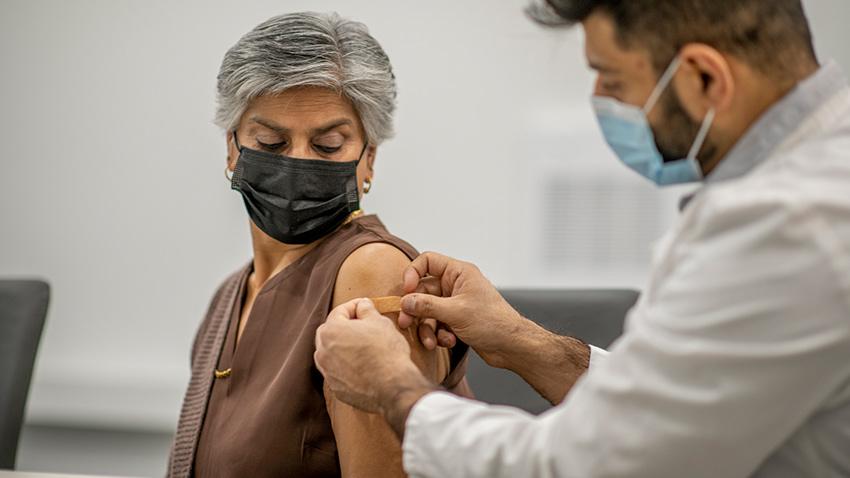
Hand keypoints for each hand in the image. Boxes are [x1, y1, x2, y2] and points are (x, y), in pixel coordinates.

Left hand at [314, 298, 431, 415]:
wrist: (392, 386)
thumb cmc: (386, 351)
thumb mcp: (380, 322)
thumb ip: (366, 309)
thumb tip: (362, 305)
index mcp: (331, 331)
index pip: (339, 311)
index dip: (354, 306)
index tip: (365, 306)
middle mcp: (323, 351)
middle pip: (330, 332)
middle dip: (344, 326)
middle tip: (363, 325)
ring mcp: (328, 372)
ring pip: (331, 353)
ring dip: (343, 347)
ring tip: (362, 346)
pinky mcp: (336, 388)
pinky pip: (338, 372)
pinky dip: (346, 366)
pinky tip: (362, 365)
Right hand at [398, 252, 525, 367]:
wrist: (511, 346)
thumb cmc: (492, 322)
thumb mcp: (456, 312)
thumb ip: (427, 306)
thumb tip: (404, 302)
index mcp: (458, 273)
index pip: (428, 261)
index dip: (413, 273)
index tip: (406, 291)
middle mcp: (455, 285)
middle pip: (423, 290)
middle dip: (415, 309)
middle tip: (405, 323)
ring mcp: (455, 303)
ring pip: (428, 311)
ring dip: (427, 327)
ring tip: (431, 342)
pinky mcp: (455, 319)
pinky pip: (437, 323)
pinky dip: (439, 334)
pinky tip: (448, 342)